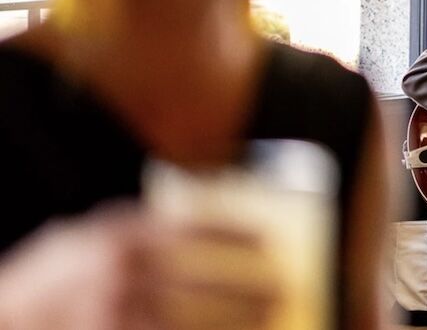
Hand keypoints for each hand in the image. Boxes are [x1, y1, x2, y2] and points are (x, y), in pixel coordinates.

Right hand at [0, 204, 277, 329]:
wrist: (2, 319)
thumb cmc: (47, 283)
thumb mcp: (82, 240)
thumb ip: (135, 233)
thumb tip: (204, 228)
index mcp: (115, 235)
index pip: (193, 227)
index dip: (236, 234)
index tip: (268, 241)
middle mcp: (118, 273)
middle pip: (205, 282)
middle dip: (249, 289)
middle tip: (278, 291)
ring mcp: (113, 314)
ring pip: (195, 323)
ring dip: (236, 323)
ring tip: (264, 319)